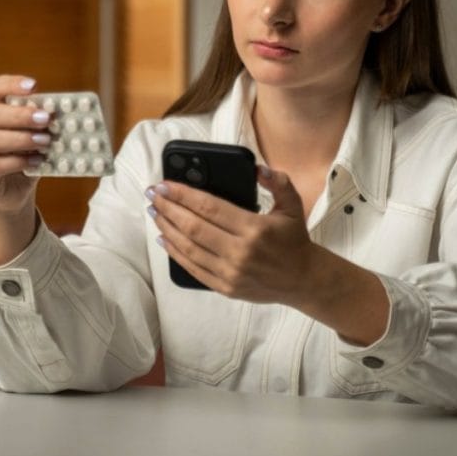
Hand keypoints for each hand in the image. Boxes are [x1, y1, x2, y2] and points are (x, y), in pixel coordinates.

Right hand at [0, 74, 50, 213]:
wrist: (17, 191)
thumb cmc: (28, 156)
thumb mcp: (38, 136)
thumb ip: (43, 124)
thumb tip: (57, 114)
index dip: (12, 84)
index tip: (33, 86)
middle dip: (20, 115)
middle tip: (45, 118)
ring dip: (20, 139)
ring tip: (45, 142)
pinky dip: (17, 162)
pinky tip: (36, 161)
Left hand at [147, 167, 317, 304]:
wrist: (302, 280)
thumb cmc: (294, 240)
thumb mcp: (292, 205)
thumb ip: (278, 182)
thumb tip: (258, 168)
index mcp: (254, 228)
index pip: (209, 207)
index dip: (183, 195)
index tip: (165, 185)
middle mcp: (239, 251)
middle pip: (193, 227)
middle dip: (169, 208)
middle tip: (153, 195)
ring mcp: (230, 272)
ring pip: (189, 248)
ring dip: (168, 228)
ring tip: (155, 213)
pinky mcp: (225, 287)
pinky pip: (193, 268)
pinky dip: (175, 253)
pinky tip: (165, 239)